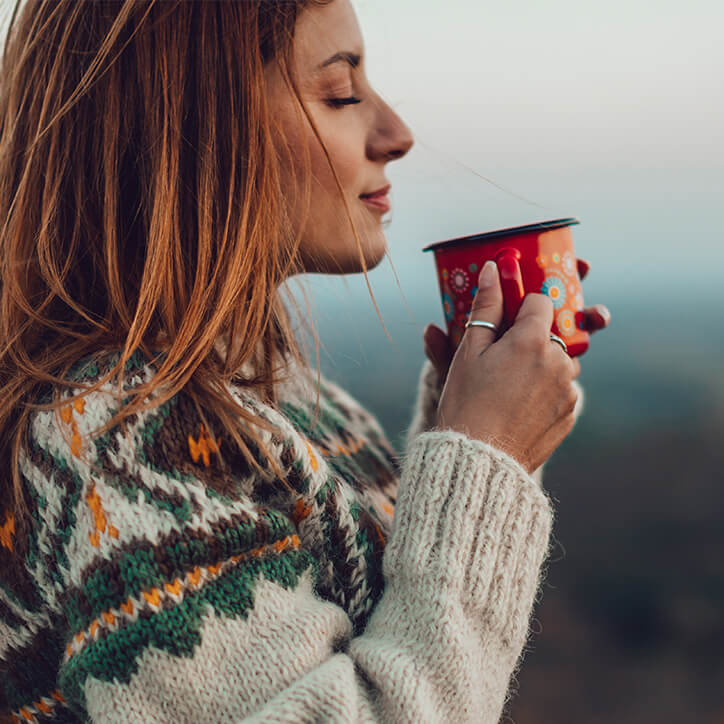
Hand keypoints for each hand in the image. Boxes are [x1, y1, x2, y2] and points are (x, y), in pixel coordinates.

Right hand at [434, 260, 581, 472]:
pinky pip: (560, 390)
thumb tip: (493, 270)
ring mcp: (568, 389)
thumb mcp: (469, 352)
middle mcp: (560, 361)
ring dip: (539, 365)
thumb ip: (486, 307)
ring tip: (507, 387)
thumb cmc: (467, 402)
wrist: (480, 459)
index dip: (520, 308)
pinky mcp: (570, 413)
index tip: (505, 322)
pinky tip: (518, 406)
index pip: (539, 301)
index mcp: (533, 340)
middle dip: (528, 339)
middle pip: (549, 332)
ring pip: (557, 361)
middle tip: (499, 361)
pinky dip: (544, 391)